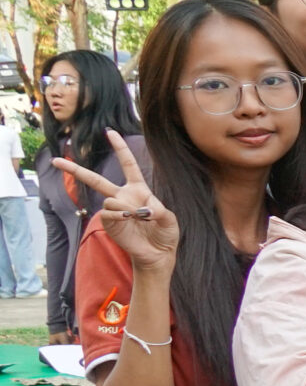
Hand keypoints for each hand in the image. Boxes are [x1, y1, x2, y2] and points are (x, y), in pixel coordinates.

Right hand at [61, 137, 174, 270]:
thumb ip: (160, 211)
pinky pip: (107, 213)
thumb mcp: (170, 219)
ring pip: (109, 200)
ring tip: (138, 218)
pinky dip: (118, 215)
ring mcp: (114, 210)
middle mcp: (122, 196)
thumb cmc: (165, 234)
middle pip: (96, 180)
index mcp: (138, 189)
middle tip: (56, 161)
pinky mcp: (109, 223)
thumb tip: (143, 210)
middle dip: (75, 170)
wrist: (158, 253)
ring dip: (125, 207)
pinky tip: (128, 219)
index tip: (110, 132)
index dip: (120, 148)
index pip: (128, 164)